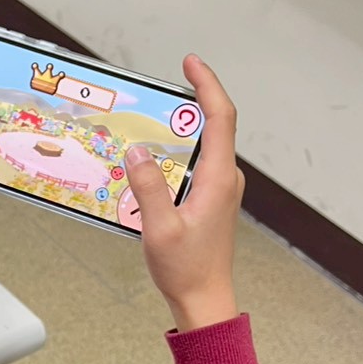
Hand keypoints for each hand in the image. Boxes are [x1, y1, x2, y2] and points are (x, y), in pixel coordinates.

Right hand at [124, 55, 242, 330]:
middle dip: (189, 101)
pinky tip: (154, 160)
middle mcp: (225, 178)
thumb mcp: (158, 228)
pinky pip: (197, 164)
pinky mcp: (213, 201)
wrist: (205, 301)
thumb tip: (136, 150)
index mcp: (218, 178)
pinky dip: (178, 153)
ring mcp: (221, 189)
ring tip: (149, 121)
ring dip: (181, 129)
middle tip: (159, 90)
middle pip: (213, 125)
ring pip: (204, 145)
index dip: (207, 85)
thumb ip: (147, 186)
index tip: (190, 62)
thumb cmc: (186, 270)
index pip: (220, 117)